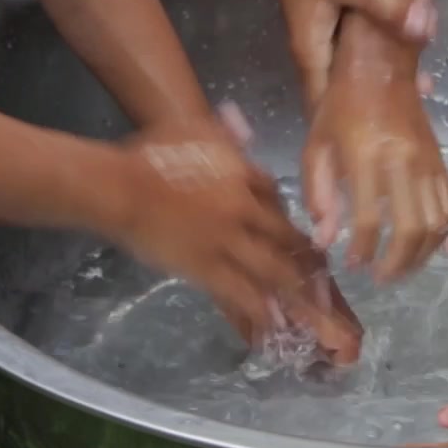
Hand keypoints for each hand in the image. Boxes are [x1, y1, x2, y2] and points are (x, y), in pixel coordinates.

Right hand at [116, 105, 361, 356]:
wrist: (123, 187)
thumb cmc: (151, 154)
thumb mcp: (194, 129)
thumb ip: (221, 133)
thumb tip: (236, 123)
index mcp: (242, 175)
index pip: (276, 195)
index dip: (287, 215)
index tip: (295, 229)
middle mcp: (245, 210)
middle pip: (284, 235)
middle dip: (306, 257)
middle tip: (324, 275)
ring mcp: (228, 242)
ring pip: (272, 268)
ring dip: (295, 289)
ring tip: (315, 310)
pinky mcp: (206, 269)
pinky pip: (240, 292)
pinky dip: (260, 310)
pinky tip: (276, 325)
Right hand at [251, 0, 437, 104]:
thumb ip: (387, 6)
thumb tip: (423, 30)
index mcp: (314, 55)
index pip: (331, 104)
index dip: (357, 118)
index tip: (392, 121)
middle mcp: (318, 51)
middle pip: (351, 84)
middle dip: (384, 88)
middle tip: (423, 89)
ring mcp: (325, 32)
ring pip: (360, 58)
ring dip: (389, 59)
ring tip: (426, 63)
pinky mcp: (334, 15)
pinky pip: (362, 34)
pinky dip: (385, 33)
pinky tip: (413, 25)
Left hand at [304, 71, 447, 280]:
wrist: (381, 66)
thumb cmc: (340, 106)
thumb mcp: (316, 146)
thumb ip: (319, 194)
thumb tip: (325, 241)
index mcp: (365, 155)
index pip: (368, 218)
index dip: (361, 250)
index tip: (351, 263)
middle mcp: (402, 161)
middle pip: (410, 227)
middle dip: (395, 262)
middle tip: (379, 277)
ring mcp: (427, 162)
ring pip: (436, 222)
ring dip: (420, 255)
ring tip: (400, 268)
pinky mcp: (442, 162)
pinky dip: (440, 234)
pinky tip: (422, 245)